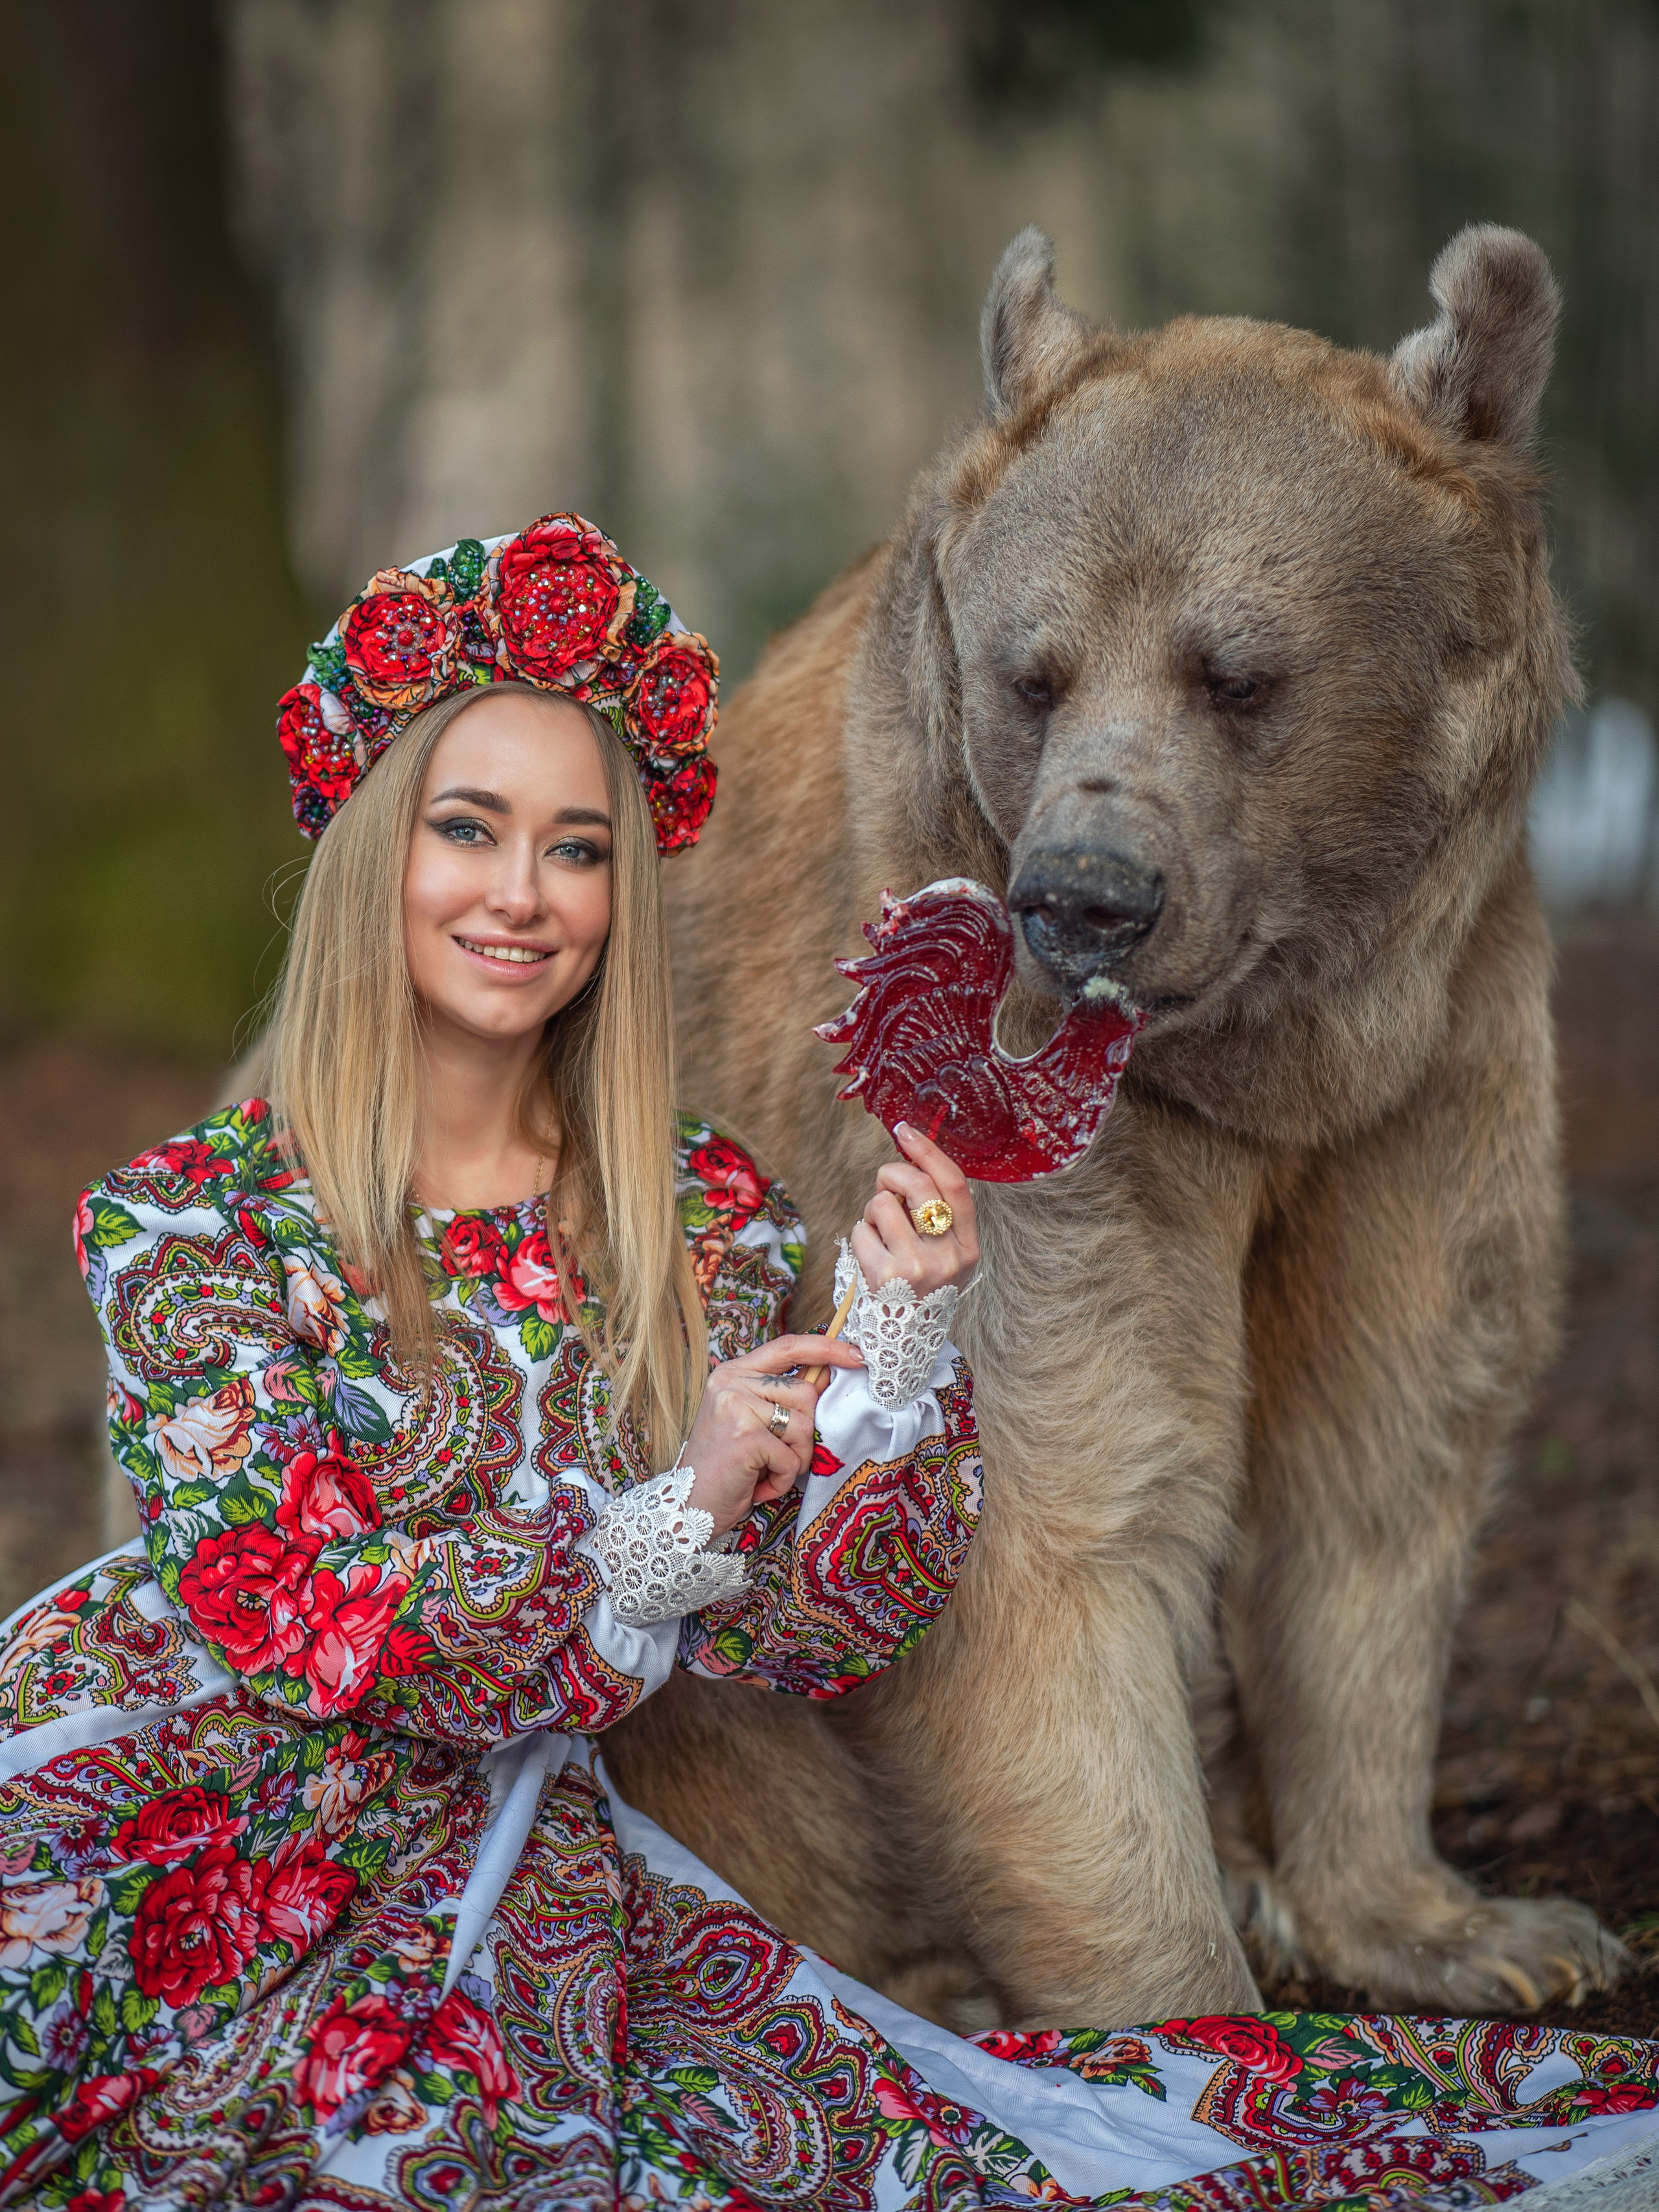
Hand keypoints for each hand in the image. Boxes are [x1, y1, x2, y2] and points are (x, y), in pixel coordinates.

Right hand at [683, 1333, 865, 1535]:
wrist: (687, 1505)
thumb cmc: (725, 1466)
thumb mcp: (750, 1422)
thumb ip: (781, 1398)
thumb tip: (826, 1377)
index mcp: (734, 1372)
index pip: (788, 1347)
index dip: (825, 1348)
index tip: (856, 1355)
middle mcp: (731, 1382)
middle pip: (806, 1394)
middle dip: (804, 1434)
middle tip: (778, 1457)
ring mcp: (736, 1407)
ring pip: (804, 1426)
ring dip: (794, 1460)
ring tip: (764, 1471)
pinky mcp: (745, 1436)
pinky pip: (791, 1458)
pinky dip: (781, 1480)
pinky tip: (757, 1485)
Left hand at [849, 1122, 978, 1298]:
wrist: (902, 1342)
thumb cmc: (917, 1287)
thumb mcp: (942, 1255)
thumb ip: (933, 1213)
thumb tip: (908, 1160)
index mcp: (968, 1246)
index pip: (956, 1185)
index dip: (929, 1151)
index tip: (905, 1130)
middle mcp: (948, 1256)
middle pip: (918, 1185)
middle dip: (892, 1174)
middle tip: (884, 1187)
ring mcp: (918, 1267)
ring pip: (882, 1204)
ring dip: (872, 1211)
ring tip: (879, 1233)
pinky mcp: (886, 1276)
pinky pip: (861, 1230)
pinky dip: (859, 1236)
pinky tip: (869, 1256)